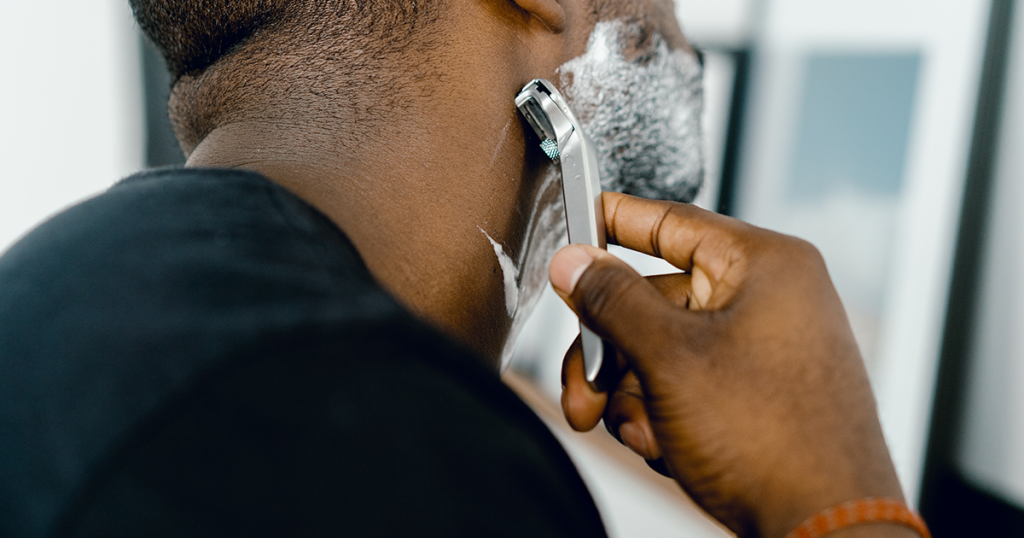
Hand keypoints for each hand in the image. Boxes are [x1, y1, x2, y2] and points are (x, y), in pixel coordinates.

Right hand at [549, 193, 907, 537]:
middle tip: (584, 388)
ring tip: (638, 431)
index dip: (616, 221)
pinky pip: (686, 384)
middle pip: (654, 301)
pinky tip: (665, 446)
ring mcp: (764, 349)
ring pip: (662, 350)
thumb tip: (575, 262)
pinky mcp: (758, 393)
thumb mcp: (669, 358)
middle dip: (610, 353)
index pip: (673, 221)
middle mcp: (768, 300)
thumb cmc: (775, 441)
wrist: (824, 528)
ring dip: (632, 394)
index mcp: (763, 266)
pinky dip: (662, 414)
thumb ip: (612, 301)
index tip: (578, 220)